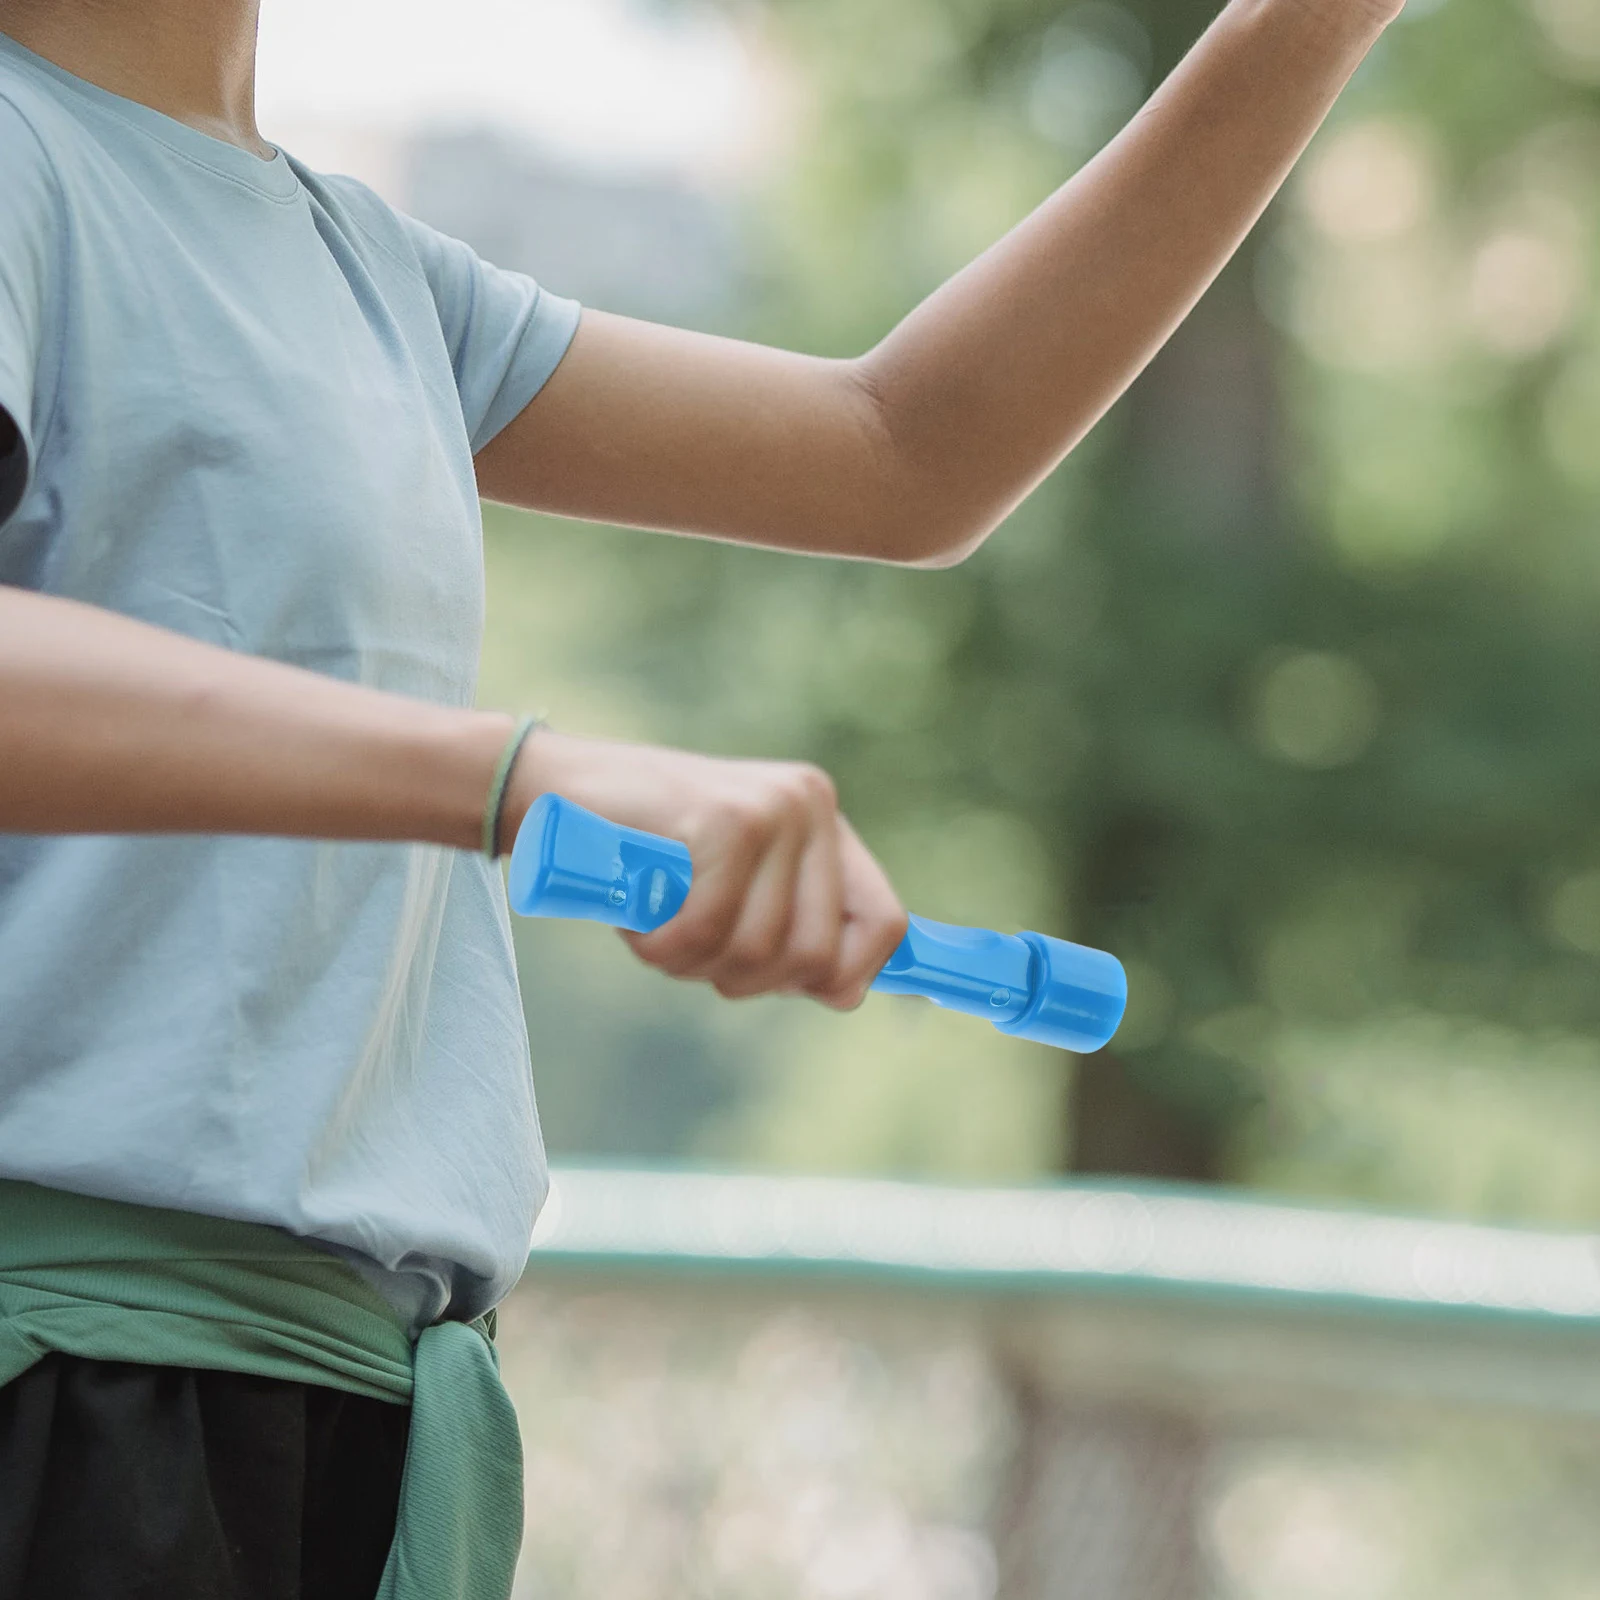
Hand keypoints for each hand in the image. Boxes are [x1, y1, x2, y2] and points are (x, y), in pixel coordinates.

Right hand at [502, 729, 908, 1008]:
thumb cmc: (641, 854)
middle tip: (695, 955)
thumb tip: (846, 993)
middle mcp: (808, 805)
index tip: (807, 994)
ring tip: (658, 931)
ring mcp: (772, 809)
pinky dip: (663, 948)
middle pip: (818, 954)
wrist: (552, 791)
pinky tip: (636, 922)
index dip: (851, 976)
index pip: (886, 922)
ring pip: (759, 950)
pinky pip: (710, 932)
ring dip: (694, 965)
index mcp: (821, 819)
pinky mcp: (725, 820)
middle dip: (749, 979)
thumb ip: (788, 928)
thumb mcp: (730, 889)